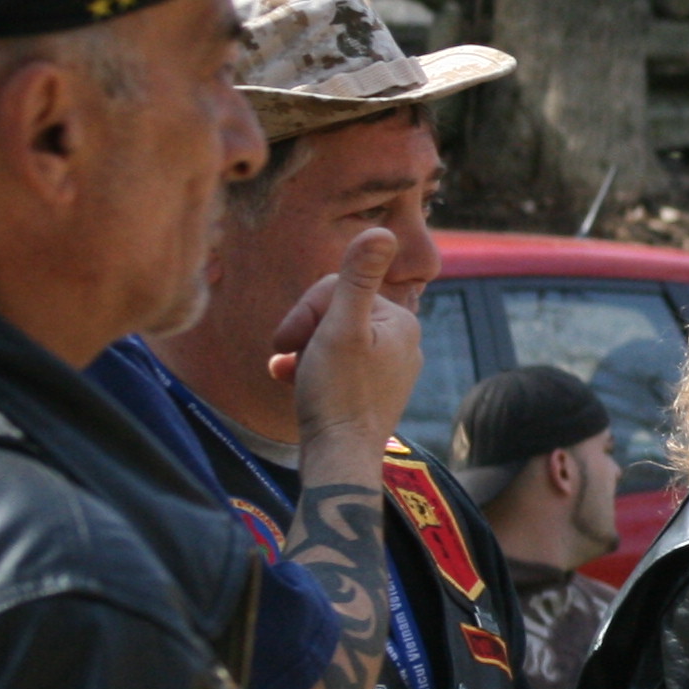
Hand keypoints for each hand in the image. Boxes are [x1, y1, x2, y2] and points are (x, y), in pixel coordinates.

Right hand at [271, 228, 426, 453]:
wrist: (339, 459)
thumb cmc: (337, 394)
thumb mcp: (341, 328)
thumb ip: (357, 278)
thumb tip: (382, 230)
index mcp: (400, 322)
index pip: (338, 289)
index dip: (306, 310)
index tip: (289, 338)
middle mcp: (403, 343)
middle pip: (336, 313)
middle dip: (304, 330)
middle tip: (284, 353)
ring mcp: (389, 370)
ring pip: (331, 339)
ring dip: (302, 350)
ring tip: (286, 371)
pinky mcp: (372, 392)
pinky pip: (337, 365)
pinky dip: (311, 369)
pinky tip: (291, 381)